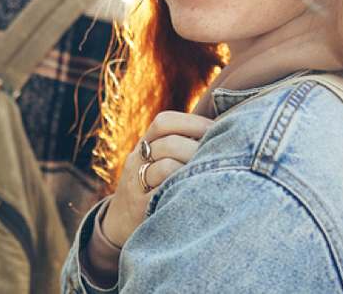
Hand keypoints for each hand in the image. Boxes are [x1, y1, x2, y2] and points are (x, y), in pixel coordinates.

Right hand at [101, 111, 212, 245]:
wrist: (119, 222)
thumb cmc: (151, 185)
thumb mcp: (157, 160)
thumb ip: (181, 144)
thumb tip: (223, 129)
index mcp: (144, 144)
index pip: (164, 122)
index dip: (194, 123)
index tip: (219, 130)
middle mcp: (137, 160)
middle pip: (169, 143)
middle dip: (200, 147)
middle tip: (223, 155)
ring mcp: (136, 184)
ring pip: (166, 167)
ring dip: (193, 169)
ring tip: (213, 174)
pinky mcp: (140, 208)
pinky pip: (163, 194)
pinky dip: (183, 190)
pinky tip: (199, 191)